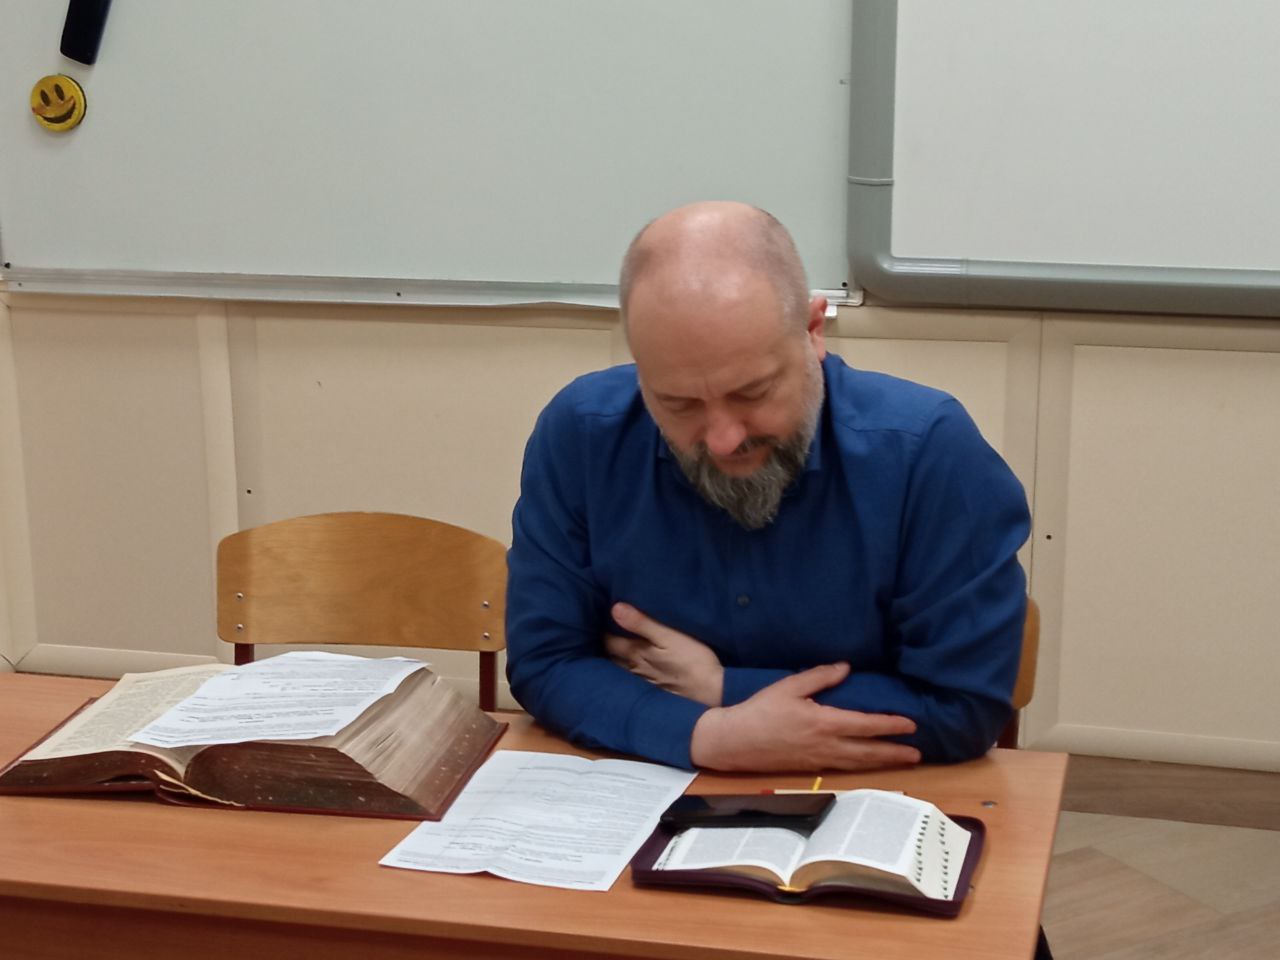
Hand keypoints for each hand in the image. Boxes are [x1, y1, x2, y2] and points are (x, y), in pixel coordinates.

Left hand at [603, 602, 724, 705]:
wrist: (711, 692)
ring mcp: (643, 682)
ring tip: (611, 647)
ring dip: (614, 658)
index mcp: (635, 654)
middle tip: (600, 631)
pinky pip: (632, 679)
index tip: (598, 617)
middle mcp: (634, 669)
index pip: (608, 641)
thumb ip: (642, 623)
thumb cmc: (692, 660)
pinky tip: (631, 667)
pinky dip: (626, 670)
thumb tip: (614, 608)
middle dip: (604, 644)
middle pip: (611, 656)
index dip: (601, 629)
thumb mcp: (669, 636)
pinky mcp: (654, 690)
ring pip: (620, 669)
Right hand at [689, 662, 921, 771]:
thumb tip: (846, 668)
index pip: (865, 725)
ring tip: (902, 760)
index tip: (911, 724)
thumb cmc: (761, 710)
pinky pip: (844, 767)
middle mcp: (826, 746)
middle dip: (895, 752)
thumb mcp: (789, 686)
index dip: (890, 725)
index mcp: (823, 723)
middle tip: (917, 753)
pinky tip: (868, 763)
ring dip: (883, 762)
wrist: (735, 742)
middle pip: (868, 752)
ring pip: (858, 763)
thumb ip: (819, 677)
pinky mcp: (810, 768)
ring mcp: (819, 760)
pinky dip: (862, 766)